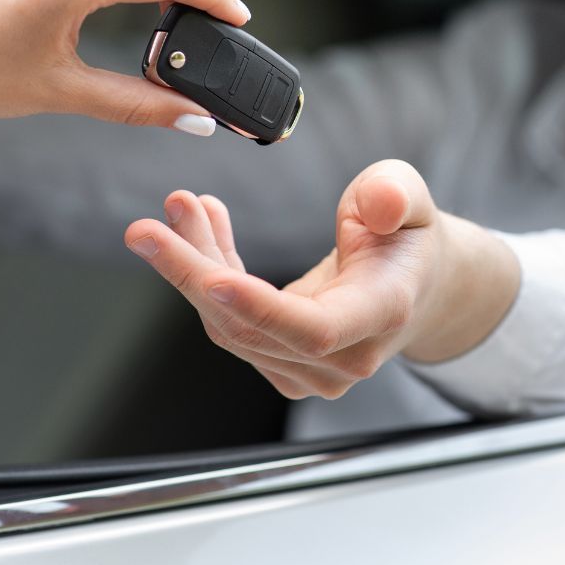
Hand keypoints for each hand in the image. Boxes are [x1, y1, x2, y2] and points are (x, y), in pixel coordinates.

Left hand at [124, 160, 519, 398]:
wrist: (416, 284)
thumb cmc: (409, 237)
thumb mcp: (412, 197)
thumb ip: (397, 194)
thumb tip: (379, 206)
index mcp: (381, 312)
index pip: (315, 329)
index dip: (260, 309)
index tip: (211, 278)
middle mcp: (346, 354)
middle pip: (252, 327)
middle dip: (193, 273)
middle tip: (148, 227)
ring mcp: (313, 370)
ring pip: (231, 327)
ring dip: (193, 266)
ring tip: (180, 209)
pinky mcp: (285, 366)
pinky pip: (232, 326)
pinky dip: (207, 277)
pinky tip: (202, 230)